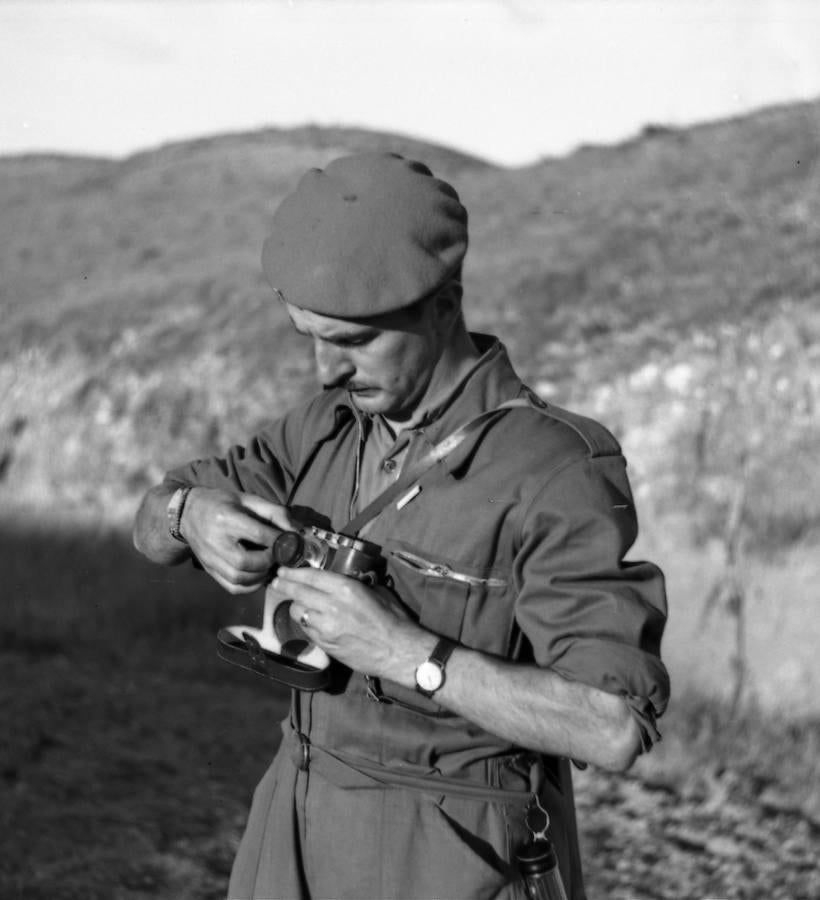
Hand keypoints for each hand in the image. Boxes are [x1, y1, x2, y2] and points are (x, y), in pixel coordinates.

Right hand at [181, 488, 293, 593]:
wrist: (188, 514)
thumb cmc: (223, 503)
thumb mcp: (249, 499)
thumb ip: (275, 512)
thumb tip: (297, 530)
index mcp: (226, 518)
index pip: (258, 534)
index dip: (279, 540)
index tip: (290, 541)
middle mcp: (215, 541)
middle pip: (246, 561)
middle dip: (269, 561)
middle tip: (278, 555)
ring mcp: (210, 559)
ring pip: (239, 578)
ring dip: (262, 575)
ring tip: (271, 565)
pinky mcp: (210, 571)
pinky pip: (233, 587)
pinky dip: (251, 586)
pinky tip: (260, 575)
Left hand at [273, 567, 431, 680]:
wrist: (398, 651)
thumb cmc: (392, 618)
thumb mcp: (375, 592)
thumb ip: (353, 584)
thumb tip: (341, 580)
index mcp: (345, 589)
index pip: (311, 577)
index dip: (293, 572)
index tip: (283, 570)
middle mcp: (331, 607)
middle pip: (298, 593)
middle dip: (285, 585)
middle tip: (277, 581)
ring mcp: (325, 628)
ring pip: (298, 612)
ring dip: (296, 606)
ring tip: (297, 602)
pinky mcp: (325, 645)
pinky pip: (306, 629)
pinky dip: (305, 623)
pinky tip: (309, 620)